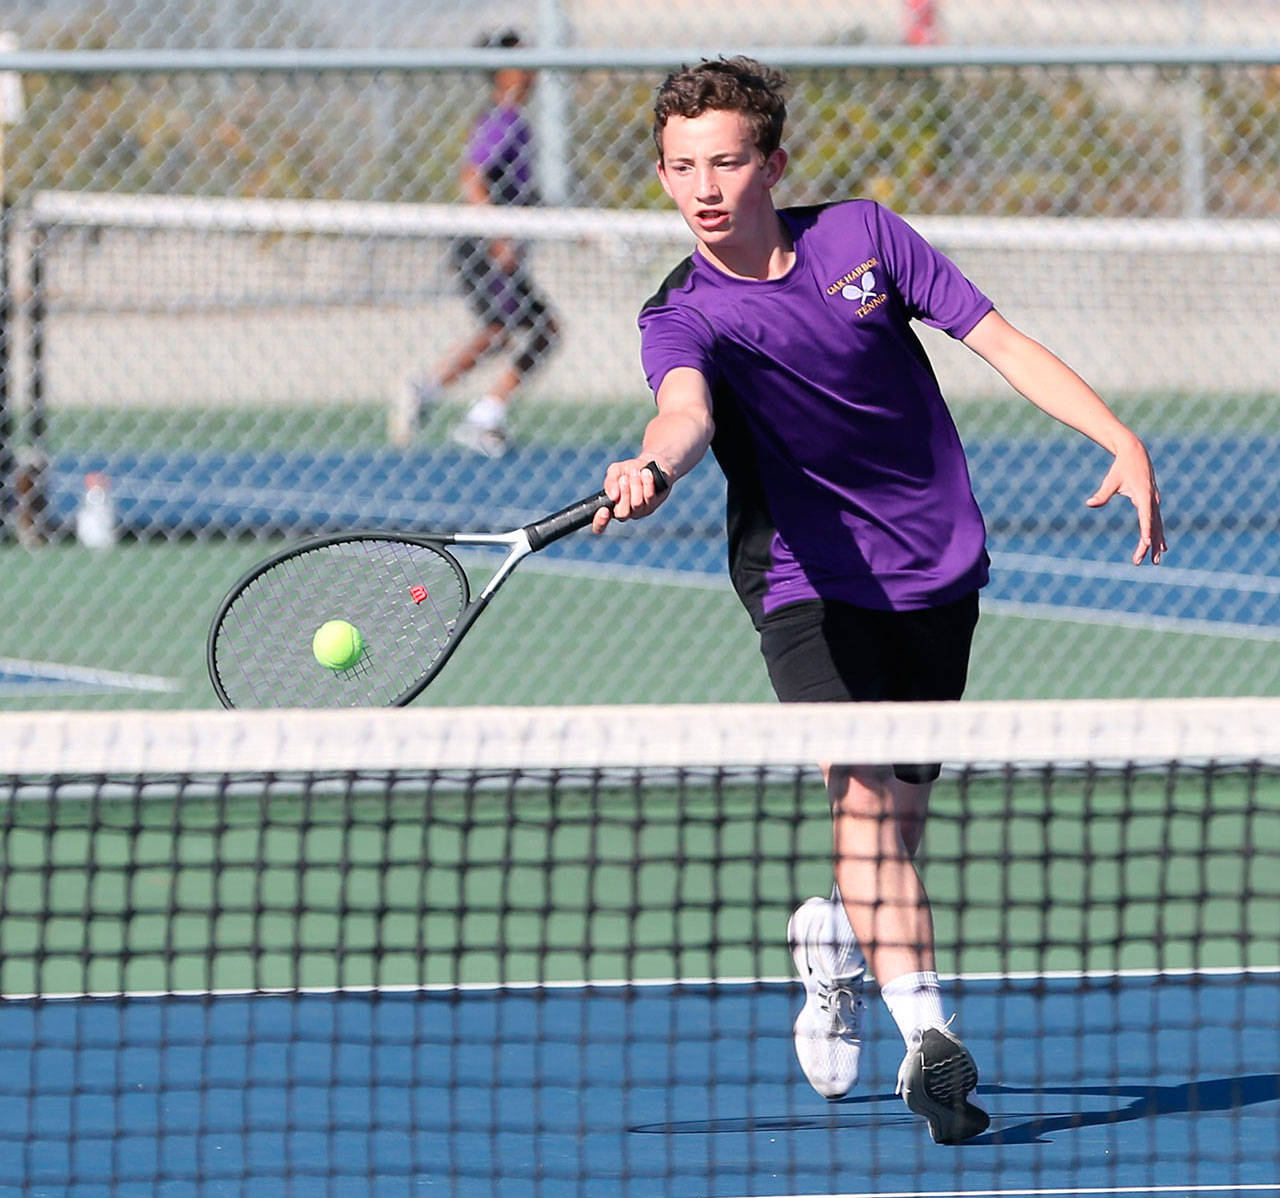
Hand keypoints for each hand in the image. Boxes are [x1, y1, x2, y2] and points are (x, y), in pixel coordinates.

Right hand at [592, 459, 667, 533]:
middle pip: (623, 513)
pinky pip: (650, 497)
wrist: (648, 464)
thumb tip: (612, 496)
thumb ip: (610, 481)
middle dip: (623, 494)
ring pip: (637, 503)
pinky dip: (647, 483)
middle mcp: (626, 513)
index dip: (600, 522)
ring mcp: (641, 510)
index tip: (604, 510)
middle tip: (624, 478)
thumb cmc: (629, 470)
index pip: (601, 525)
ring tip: (635, 471)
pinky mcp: (654, 504)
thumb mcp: (615, 471)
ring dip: (635, 485)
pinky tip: (646, 473)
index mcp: (611, 508)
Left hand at [1085, 437, 1166, 564]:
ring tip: (1155, 561)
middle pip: (1153, 526)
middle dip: (1148, 544)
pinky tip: (1160, 547)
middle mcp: (1153, 500)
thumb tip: (1089, 503)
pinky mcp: (1153, 502)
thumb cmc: (1121, 468)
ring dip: (1157, 543)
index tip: (1146, 543)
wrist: (1135, 453)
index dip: (1146, 530)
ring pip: (1158, 525)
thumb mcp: (1111, 480)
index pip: (1146, 516)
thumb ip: (1102, 494)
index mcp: (1143, 495)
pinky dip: (1158, 534)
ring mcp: (1155, 501)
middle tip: (1140, 561)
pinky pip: (1157, 521)